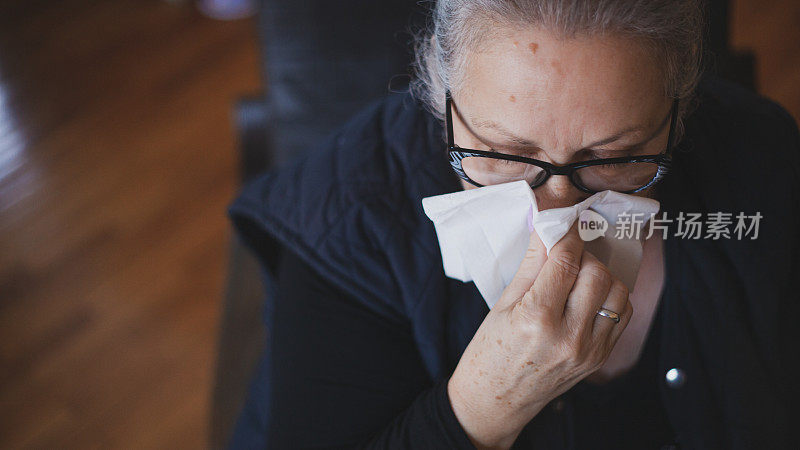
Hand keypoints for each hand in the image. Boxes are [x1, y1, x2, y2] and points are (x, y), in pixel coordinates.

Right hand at [447, 223, 632, 448]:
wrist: (495, 401)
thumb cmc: (490, 352)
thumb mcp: (502, 304)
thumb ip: (532, 263)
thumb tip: (548, 225)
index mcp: (537, 319)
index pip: (565, 261)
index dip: (568, 233)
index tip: (566, 221)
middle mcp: (569, 336)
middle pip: (597, 273)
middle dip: (583, 255)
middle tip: (565, 254)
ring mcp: (590, 351)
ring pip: (618, 292)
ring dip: (600, 275)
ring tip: (576, 277)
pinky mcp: (600, 358)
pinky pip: (622, 315)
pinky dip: (609, 297)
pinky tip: (586, 297)